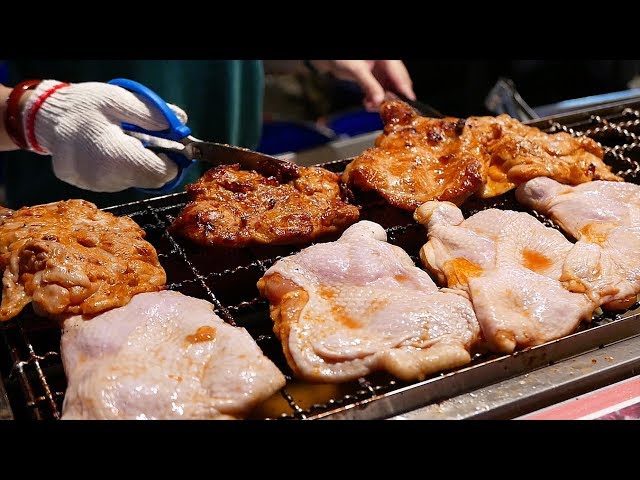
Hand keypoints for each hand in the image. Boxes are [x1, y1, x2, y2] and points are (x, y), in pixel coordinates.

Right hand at [21, 80, 186, 191]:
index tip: (170, 149)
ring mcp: (91, 185)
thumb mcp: (121, 99)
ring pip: (132, 182)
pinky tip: (106, 151)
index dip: (171, 163)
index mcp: (112, 154)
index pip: (159, 174)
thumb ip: (154, 114)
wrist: (46, 115)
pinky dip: (119, 168)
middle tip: (145, 141)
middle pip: (148, 181)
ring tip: (121, 142)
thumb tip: (182, 125)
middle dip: (154, 162)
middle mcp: (101, 178)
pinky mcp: (85, 187)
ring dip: (136, 165)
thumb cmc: (84, 105)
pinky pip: (115, 182)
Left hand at [309, 60, 415, 110]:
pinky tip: (368, 103)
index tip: (408, 101)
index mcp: (386, 57)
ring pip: (388, 88)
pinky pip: (378, 91)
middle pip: (396, 82)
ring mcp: (379, 71)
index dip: (404, 88)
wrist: (327, 58)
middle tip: (392, 109)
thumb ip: (369, 85)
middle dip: (393, 96)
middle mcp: (385, 63)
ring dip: (382, 100)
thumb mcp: (357, 70)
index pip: (399, 73)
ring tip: (374, 106)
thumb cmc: (341, 57)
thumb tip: (379, 99)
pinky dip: (374, 98)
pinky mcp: (372, 79)